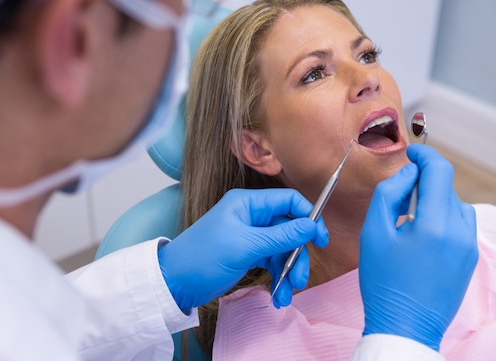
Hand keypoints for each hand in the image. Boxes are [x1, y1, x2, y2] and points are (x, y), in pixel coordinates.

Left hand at [158, 188, 328, 311]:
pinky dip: (278, 277)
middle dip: (297, 254)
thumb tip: (311, 226)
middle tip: (302, 277)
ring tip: (286, 294)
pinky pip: (272, 261)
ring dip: (289, 270)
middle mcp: (251, 215)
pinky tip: (278, 296)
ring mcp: (250, 235)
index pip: (288, 200)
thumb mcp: (245, 246)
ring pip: (283, 248)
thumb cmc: (202, 258)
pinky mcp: (248, 253)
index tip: (321, 239)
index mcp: (248, 203)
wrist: (175, 283)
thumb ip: (280, 236)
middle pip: (289, 229)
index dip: (308, 216)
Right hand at [359, 144, 477, 350]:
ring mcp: (469, 247)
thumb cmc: (384, 282)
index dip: (425, 155)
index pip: (440, 171)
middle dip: (424, 181)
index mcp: (435, 224)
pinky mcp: (470, 258)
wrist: (405, 326)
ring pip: (456, 204)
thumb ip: (389, 193)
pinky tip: (421, 235)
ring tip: (410, 217)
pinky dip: (442, 218)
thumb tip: (407, 173)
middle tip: (399, 193)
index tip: (412, 152)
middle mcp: (460, 232)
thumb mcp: (374, 232)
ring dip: (434, 199)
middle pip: (446, 187)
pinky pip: (460, 225)